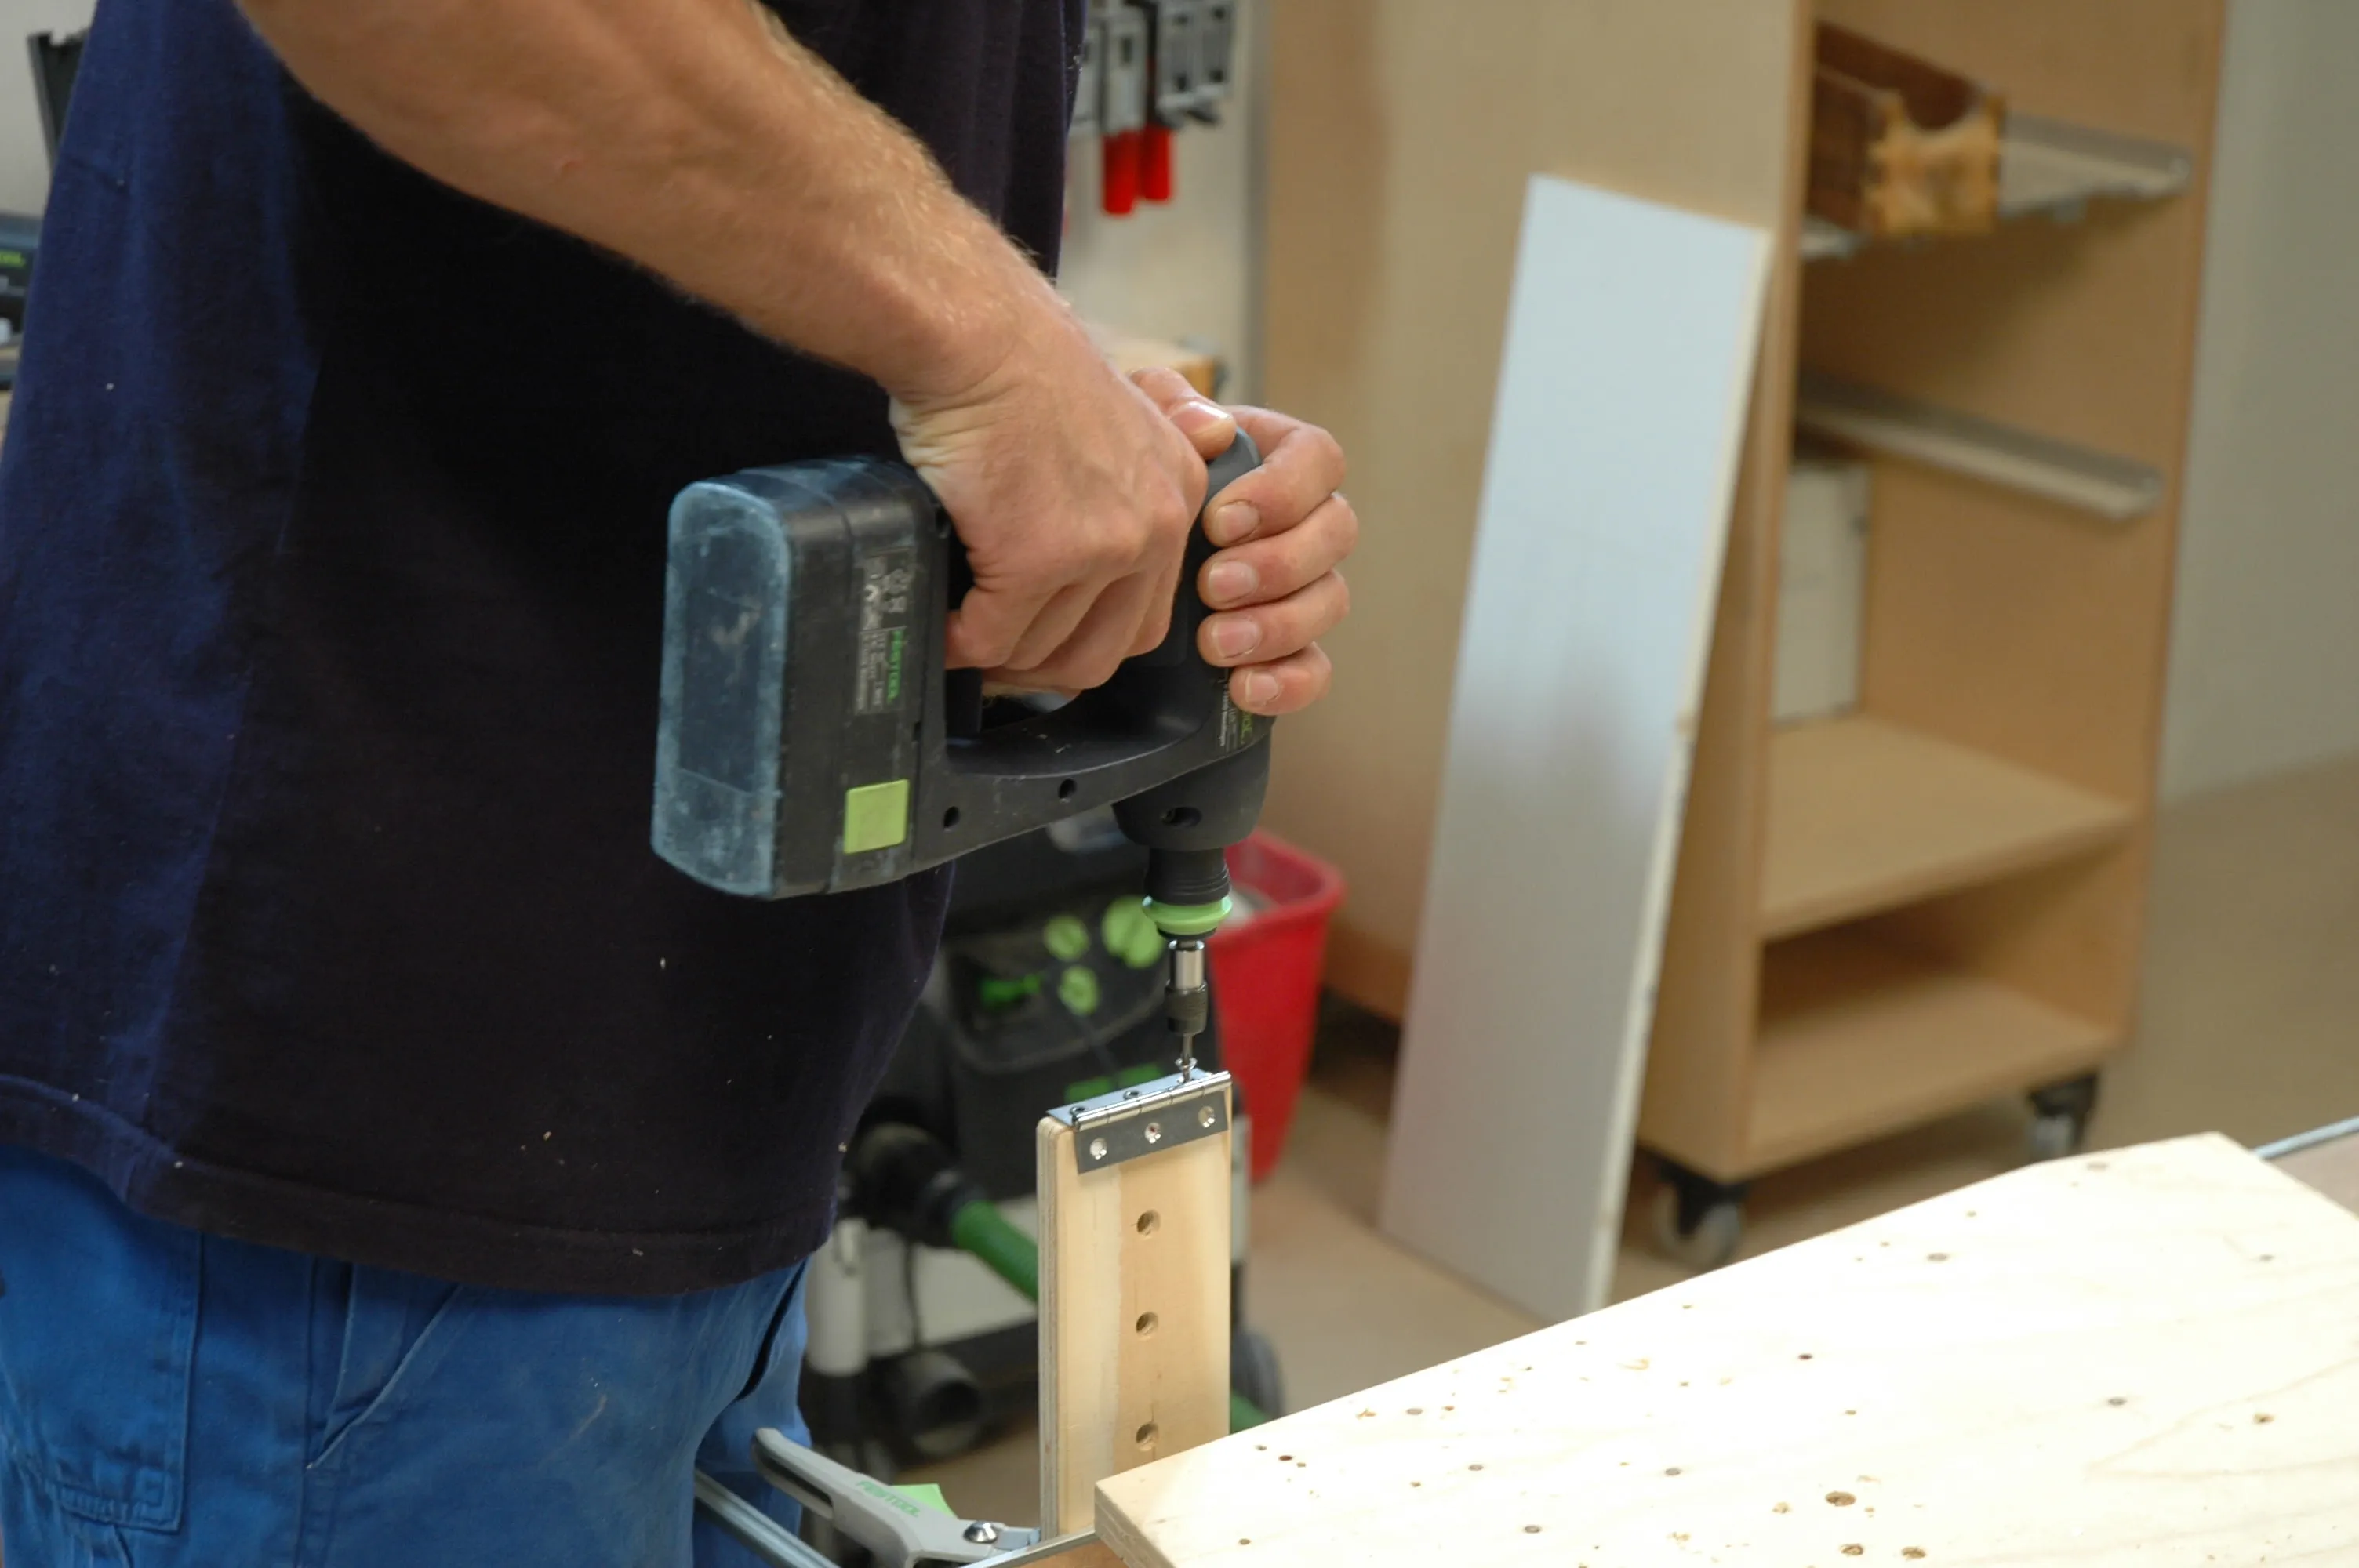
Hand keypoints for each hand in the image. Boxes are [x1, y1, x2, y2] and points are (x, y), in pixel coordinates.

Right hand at [890, 302, 1238, 690]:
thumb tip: (1096, 553)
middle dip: (1043, 666)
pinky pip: (993, 636)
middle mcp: (1157, 526)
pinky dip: (961, 644)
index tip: (1042, 636)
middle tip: (997, 654)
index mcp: (1179, 495)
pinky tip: (942, 627)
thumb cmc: (1018, 364)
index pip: (1147, 616)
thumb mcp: (1110, 423)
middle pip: (1105, 651)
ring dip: (996, 653)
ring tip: (962, 634)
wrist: (976, 334)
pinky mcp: (1039, 558)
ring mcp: (1102, 546)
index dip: (1086, 638)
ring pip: (1045, 650)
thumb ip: (1122, 486)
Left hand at [1133, 372, 1353, 715]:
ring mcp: (1300, 589)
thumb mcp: (1130, 429)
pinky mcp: (1286, 650)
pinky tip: (1242, 685)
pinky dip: (1286, 682)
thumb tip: (1212, 426)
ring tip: (1215, 642)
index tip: (1222, 519)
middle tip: (1213, 585)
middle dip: (1278, 564)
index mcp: (1275, 460)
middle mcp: (1301, 523)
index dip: (1284, 491)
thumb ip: (1166, 408)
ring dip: (1278, 625)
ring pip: (1329, 603)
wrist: (1093, 563)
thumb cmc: (1121, 480)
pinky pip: (1313, 670)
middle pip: (1336, 534)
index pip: (1319, 460)